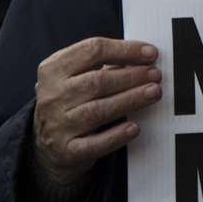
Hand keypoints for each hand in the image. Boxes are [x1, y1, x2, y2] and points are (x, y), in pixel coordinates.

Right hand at [33, 36, 161, 184]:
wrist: (46, 146)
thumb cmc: (70, 102)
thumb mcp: (74, 77)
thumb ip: (101, 65)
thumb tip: (142, 57)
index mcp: (53, 69)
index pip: (91, 51)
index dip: (125, 50)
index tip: (151, 53)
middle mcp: (52, 96)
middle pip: (96, 81)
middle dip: (131, 76)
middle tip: (156, 75)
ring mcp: (57, 124)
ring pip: (98, 110)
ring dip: (131, 100)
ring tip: (154, 92)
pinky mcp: (66, 151)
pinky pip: (94, 144)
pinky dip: (116, 136)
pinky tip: (134, 128)